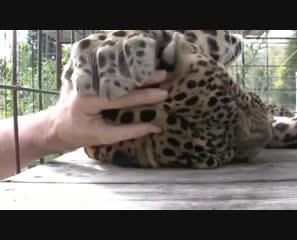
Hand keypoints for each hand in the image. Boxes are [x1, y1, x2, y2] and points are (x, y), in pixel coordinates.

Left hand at [47, 70, 168, 152]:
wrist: (55, 126)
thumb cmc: (77, 135)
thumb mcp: (103, 136)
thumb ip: (129, 131)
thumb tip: (155, 128)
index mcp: (88, 100)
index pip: (122, 97)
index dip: (144, 96)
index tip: (163, 94)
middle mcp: (86, 84)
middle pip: (120, 78)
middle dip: (143, 77)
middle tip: (164, 75)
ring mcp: (85, 77)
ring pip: (116, 73)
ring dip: (136, 72)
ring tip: (155, 72)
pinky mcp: (86, 75)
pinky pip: (109, 72)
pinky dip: (125, 73)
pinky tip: (139, 71)